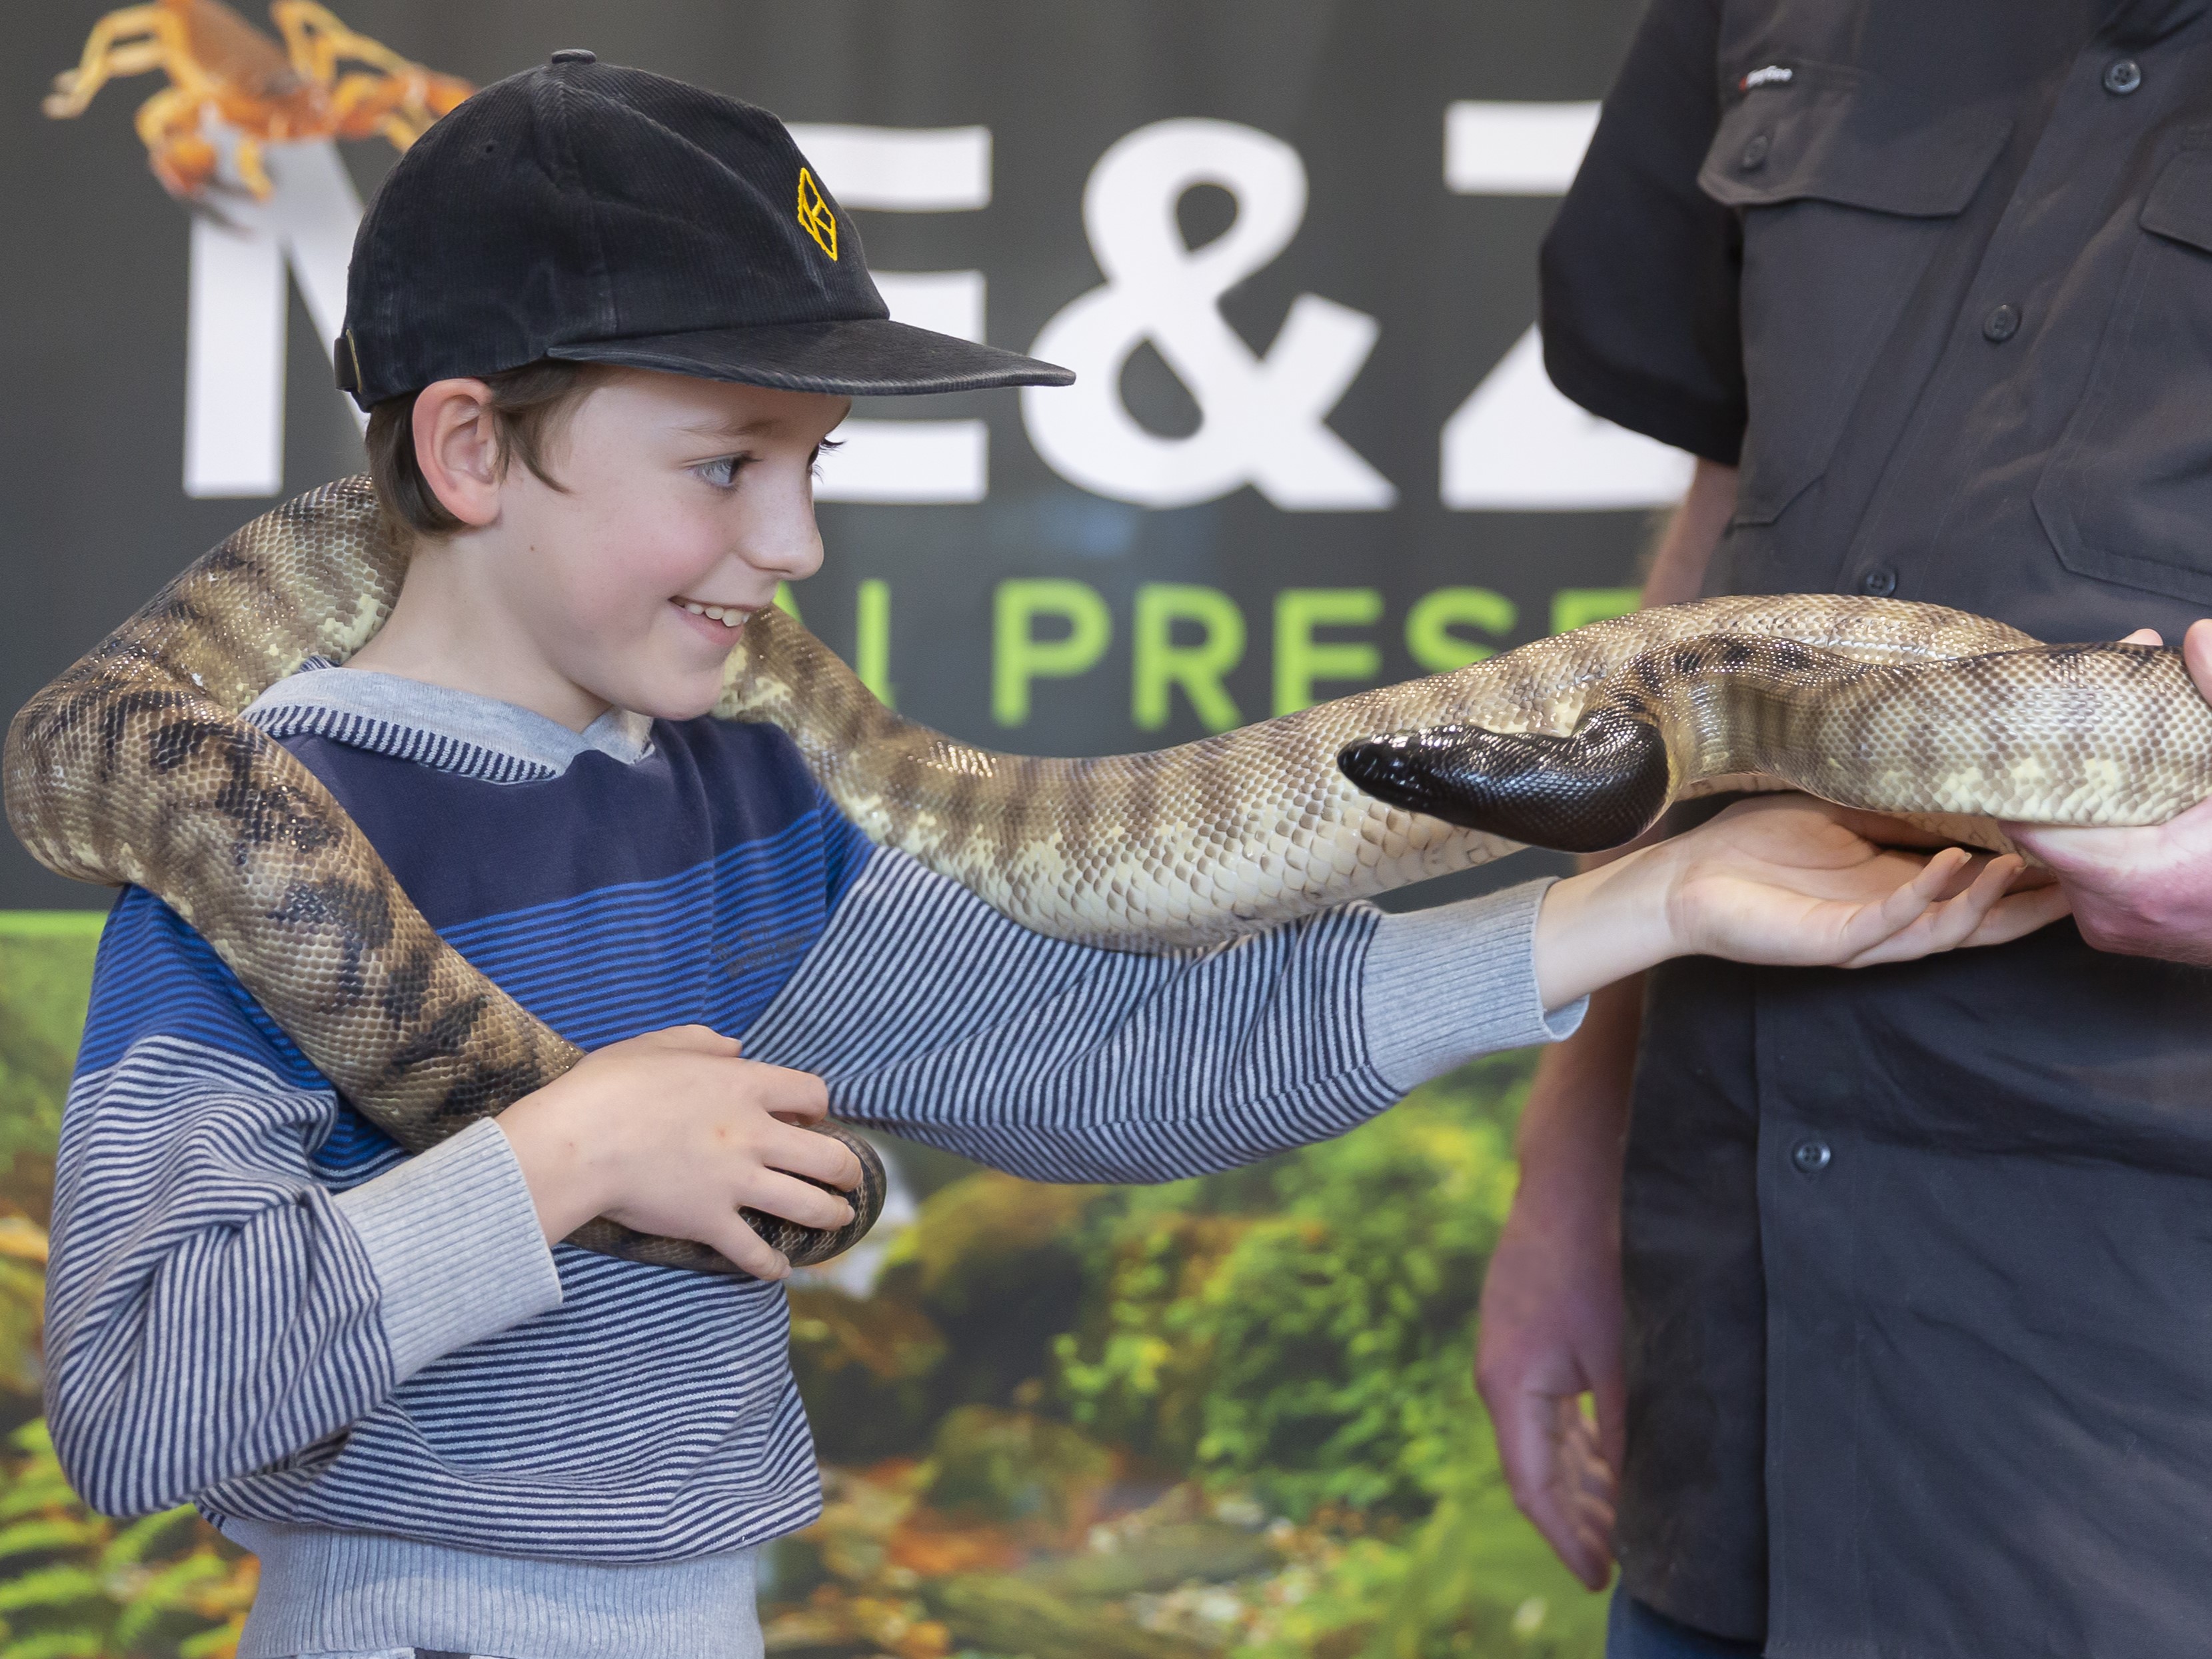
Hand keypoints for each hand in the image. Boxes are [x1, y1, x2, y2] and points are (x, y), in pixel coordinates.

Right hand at [497, 1025, 861, 1279]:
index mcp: (744, 1086)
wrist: (578, 1142)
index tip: (813, 1116)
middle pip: (829, 1157)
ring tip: (841, 1219)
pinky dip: (772, 1265)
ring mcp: (736, 1182)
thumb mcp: (658, 1045)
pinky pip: (754, 1252)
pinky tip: (782, 1270)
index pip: (813, 1092)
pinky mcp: (711, 1222)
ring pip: (808, 1206)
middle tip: (850, 1177)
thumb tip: (734, 1047)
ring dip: (832, 1215)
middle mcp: (753, 1134)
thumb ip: (703, 1042)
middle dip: (848, 1170)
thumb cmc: (609, 1087)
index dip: (819, 1105)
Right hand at [1475, 980, 1637, 1589]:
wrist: (1580, 1161)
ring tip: (1625, 1516)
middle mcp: (1500, 1368)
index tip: (1604, 1579)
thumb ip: (1630, 1432)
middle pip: (1535, 1465)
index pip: (1532, 1487)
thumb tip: (1643, 1500)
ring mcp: (1512, 1340)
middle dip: (1580, 1516)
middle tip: (1625, 1558)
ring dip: (1581, 1476)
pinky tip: (1613, 1445)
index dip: (1569, 1539)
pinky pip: (1549, 1399)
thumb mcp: (1626, 1355)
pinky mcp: (1530, 1317)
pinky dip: (1579, 1433)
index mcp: (1510, 1384)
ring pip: (1543, 1432)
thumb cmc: (1603, 1252)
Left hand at [1535, 796, 2068, 1004]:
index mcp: (1893, 886)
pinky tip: (1950, 864)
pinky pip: (1887, 923)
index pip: (1974, 889)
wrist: (1682, 879)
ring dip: (1986, 900)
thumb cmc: (1752, 846)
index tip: (2073, 851)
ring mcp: (1861, 933)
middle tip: (2081, 880)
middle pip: (1977, 921)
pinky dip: (1923, 897)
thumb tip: (1946, 778)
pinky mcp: (1829, 940)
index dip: (2024, 877)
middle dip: (2029, 905)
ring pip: (1943, 930)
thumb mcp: (1837, 811)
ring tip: (2022, 865)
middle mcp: (1887, 916)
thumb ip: (1891, 805)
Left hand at [2006, 621, 2211, 965]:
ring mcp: (2110, 926)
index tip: (2031, 729)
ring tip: (2097, 757)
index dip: (2023, 772)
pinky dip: (2097, 838)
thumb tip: (2199, 636)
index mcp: (2133, 878)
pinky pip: (2085, 875)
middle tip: (2074, 724)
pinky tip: (2119, 802)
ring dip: (2079, 808)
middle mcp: (2107, 911)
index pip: (2028, 821)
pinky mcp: (2119, 930)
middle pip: (2044, 831)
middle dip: (2058, 776)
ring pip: (2064, 853)